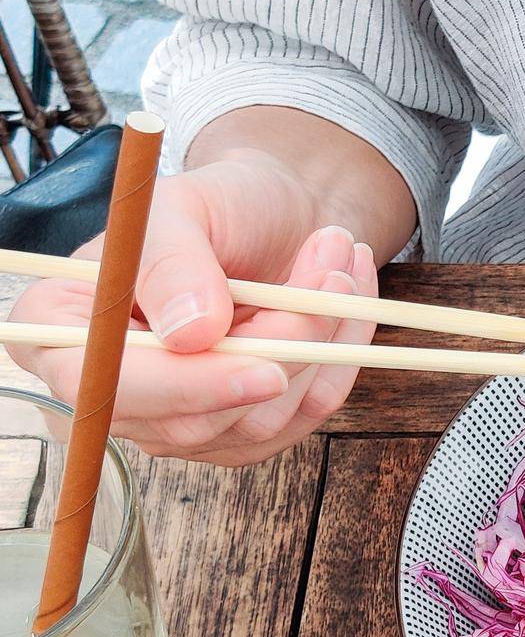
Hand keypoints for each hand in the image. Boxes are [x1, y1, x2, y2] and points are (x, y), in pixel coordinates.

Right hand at [5, 152, 378, 464]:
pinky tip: (347, 299)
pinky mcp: (245, 431)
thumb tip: (191, 335)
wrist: (282, 219)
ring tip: (337, 263)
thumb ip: (174, 262)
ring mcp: (183, 421)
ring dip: (321, 340)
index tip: (265, 370)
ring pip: (260, 420)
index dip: (184, 387)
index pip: (106, 387)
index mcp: (65, 330)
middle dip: (278, 349)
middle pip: (195, 418)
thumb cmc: (221, 206)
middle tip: (329, 272)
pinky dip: (341, 356)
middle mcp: (118, 390)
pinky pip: (305, 415)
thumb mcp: (185, 207)